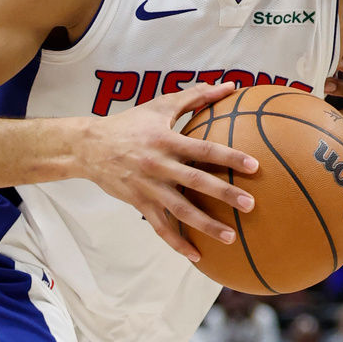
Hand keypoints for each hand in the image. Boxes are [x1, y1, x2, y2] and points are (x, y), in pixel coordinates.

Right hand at [79, 81, 259, 261]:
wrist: (89, 146)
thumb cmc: (130, 123)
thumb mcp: (160, 105)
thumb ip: (196, 96)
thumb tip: (229, 86)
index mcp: (166, 140)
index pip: (203, 149)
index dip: (228, 157)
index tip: (253, 166)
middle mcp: (158, 165)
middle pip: (196, 182)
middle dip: (224, 194)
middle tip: (250, 205)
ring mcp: (148, 187)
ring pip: (180, 210)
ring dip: (207, 225)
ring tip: (232, 237)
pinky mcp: (139, 203)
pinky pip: (161, 227)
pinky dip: (178, 242)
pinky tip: (197, 255)